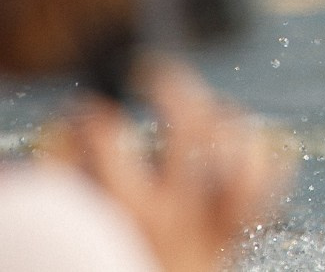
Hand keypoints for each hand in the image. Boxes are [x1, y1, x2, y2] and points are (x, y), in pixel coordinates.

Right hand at [46, 62, 292, 271]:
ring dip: (222, 115)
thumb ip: (61, 178)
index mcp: (126, 211)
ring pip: (236, 145)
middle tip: (152, 72)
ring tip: (202, 103)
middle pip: (189, 124)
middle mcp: (175, 212)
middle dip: (170, 83)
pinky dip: (260, 156)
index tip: (86, 107)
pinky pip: (265, 185)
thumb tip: (60, 127)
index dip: (90, 111)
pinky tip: (244, 139)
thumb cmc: (100, 268)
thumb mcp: (73, 227)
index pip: (108, 136)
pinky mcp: (234, 234)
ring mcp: (211, 221)